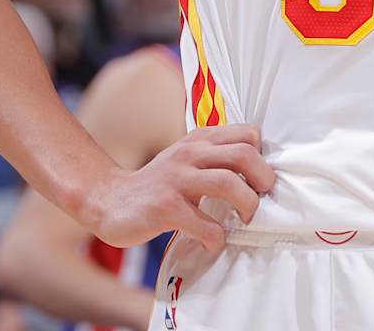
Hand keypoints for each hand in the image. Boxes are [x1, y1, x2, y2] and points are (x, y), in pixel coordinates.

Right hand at [81, 122, 274, 253]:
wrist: (110, 199)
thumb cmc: (158, 183)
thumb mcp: (187, 158)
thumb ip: (216, 157)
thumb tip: (259, 171)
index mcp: (199, 140)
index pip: (248, 133)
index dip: (263, 157)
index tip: (261, 180)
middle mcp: (189, 154)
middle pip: (245, 154)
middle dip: (263, 180)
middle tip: (261, 200)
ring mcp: (176, 179)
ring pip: (228, 183)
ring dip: (247, 206)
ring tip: (245, 220)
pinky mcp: (165, 207)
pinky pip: (204, 224)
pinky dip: (217, 237)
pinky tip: (213, 241)